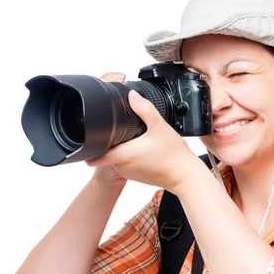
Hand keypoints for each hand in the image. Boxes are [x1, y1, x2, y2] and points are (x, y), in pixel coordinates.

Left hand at [85, 82, 200, 192]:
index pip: (93, 156)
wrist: (186, 177)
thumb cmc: (174, 156)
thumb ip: (145, 109)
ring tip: (136, 138)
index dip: (88, 147)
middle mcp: (123, 166)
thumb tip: (132, 95)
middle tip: (121, 128)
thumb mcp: (160, 127)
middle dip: (110, 140)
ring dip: (122, 147)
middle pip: (107, 151)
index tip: (89, 136)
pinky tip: (145, 147)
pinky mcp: (137, 176)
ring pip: (118, 156)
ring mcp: (130, 173)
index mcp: (123, 155)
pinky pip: (128, 162)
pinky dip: (132, 154)